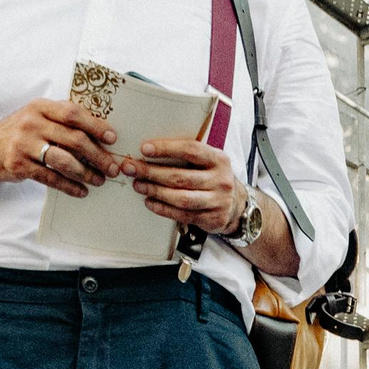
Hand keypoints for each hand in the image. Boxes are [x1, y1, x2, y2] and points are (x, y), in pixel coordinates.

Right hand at [0, 99, 119, 198]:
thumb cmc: (23, 132)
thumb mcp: (38, 116)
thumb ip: (62, 118)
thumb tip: (100, 130)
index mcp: (40, 106)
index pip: (73, 113)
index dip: (95, 126)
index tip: (112, 138)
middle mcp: (32, 123)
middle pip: (74, 139)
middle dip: (98, 155)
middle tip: (112, 167)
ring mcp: (24, 144)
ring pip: (64, 161)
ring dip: (86, 173)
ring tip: (100, 180)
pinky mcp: (20, 165)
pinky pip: (51, 178)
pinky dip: (69, 186)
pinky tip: (82, 191)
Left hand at [125, 138, 248, 230]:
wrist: (237, 205)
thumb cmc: (213, 177)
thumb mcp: (208, 161)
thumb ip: (187, 155)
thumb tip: (149, 150)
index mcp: (219, 159)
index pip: (191, 150)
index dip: (166, 149)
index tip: (144, 148)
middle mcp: (221, 180)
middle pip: (181, 177)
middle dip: (152, 172)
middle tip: (131, 168)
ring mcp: (218, 202)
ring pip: (181, 198)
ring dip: (155, 191)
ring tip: (138, 185)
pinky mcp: (212, 219)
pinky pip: (183, 215)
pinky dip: (163, 209)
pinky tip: (149, 202)